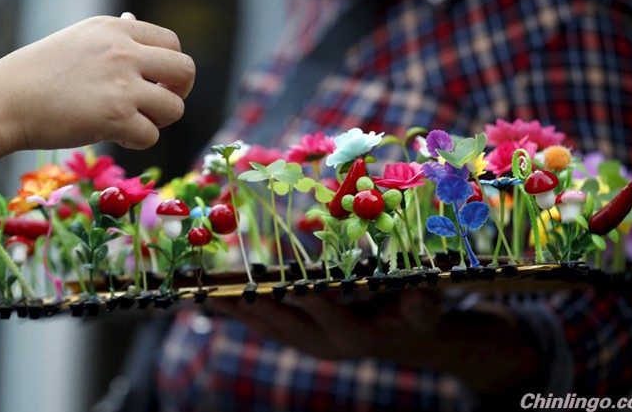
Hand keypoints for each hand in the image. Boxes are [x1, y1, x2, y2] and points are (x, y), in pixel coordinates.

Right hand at [0, 13, 194, 150]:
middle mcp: (123, 52)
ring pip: (174, 108)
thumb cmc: (37, 73)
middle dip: (179, 92)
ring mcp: (121, 85)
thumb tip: (135, 20)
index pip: (172, 43)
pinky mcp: (115, 117)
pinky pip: (151, 136)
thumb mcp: (78, 38)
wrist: (4, 100)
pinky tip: (114, 135)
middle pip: (186, 71)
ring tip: (132, 122)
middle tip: (159, 105)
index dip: (171, 68)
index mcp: (116, 29)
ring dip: (158, 120)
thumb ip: (113, 36)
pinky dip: (137, 141)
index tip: (157, 82)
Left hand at [210, 290, 440, 360]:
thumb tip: (417, 296)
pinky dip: (240, 312)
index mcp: (356, 338)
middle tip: (227, 292)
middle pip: (286, 326)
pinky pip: (263, 325)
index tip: (290, 285)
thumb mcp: (423, 312)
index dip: (312, 302)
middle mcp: (325, 345)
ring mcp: (306, 343)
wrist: (395, 336)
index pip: (331, 317)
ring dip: (239, 312)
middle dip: (256, 309)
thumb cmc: (410, 317)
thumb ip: (421, 308)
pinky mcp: (295, 337)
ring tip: (208, 294)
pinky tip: (217, 299)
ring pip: (268, 328)